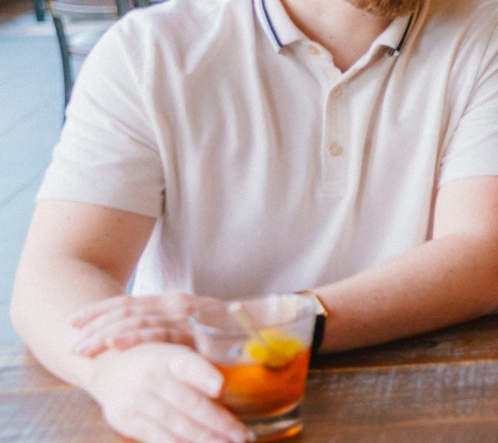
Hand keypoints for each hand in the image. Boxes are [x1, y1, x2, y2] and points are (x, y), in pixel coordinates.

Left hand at [70, 293, 220, 356]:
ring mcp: (186, 316)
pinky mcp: (198, 330)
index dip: (99, 311)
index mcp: (173, 302)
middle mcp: (176, 304)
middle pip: (125, 312)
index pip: (128, 304)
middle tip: (73, 344)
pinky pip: (160, 333)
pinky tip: (114, 344)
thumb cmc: (233, 331)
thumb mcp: (196, 329)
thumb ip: (172, 331)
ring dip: (105, 334)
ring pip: (137, 321)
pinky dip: (135, 337)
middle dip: (94, 327)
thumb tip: (143, 340)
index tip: (74, 322)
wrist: (271, 324)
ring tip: (83, 347)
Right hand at [85, 342, 246, 442]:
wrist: (107, 367)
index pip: (188, 365)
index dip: (204, 376)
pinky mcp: (124, 419)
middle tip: (240, 435)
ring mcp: (136, 398)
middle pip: (189, 403)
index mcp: (170, 357)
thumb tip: (232, 396)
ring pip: (175, 424)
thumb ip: (201, 374)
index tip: (220, 387)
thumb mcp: (177, 356)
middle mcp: (152, 377)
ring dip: (203, 438)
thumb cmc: (156, 362)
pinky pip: (156, 436)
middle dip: (218, 422)